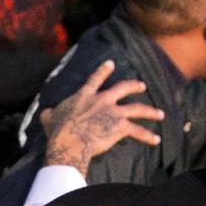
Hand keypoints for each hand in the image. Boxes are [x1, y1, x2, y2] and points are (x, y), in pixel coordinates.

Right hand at [43, 59, 162, 177]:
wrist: (69, 141)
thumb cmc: (57, 131)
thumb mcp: (48, 117)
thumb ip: (50, 113)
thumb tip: (45, 113)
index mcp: (85, 95)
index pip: (95, 78)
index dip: (104, 70)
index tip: (111, 63)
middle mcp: (102, 100)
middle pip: (123, 88)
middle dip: (134, 86)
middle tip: (142, 86)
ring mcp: (113, 113)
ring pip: (137, 109)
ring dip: (150, 112)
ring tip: (159, 114)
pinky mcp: (120, 127)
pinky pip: (138, 131)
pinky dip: (148, 136)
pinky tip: (156, 140)